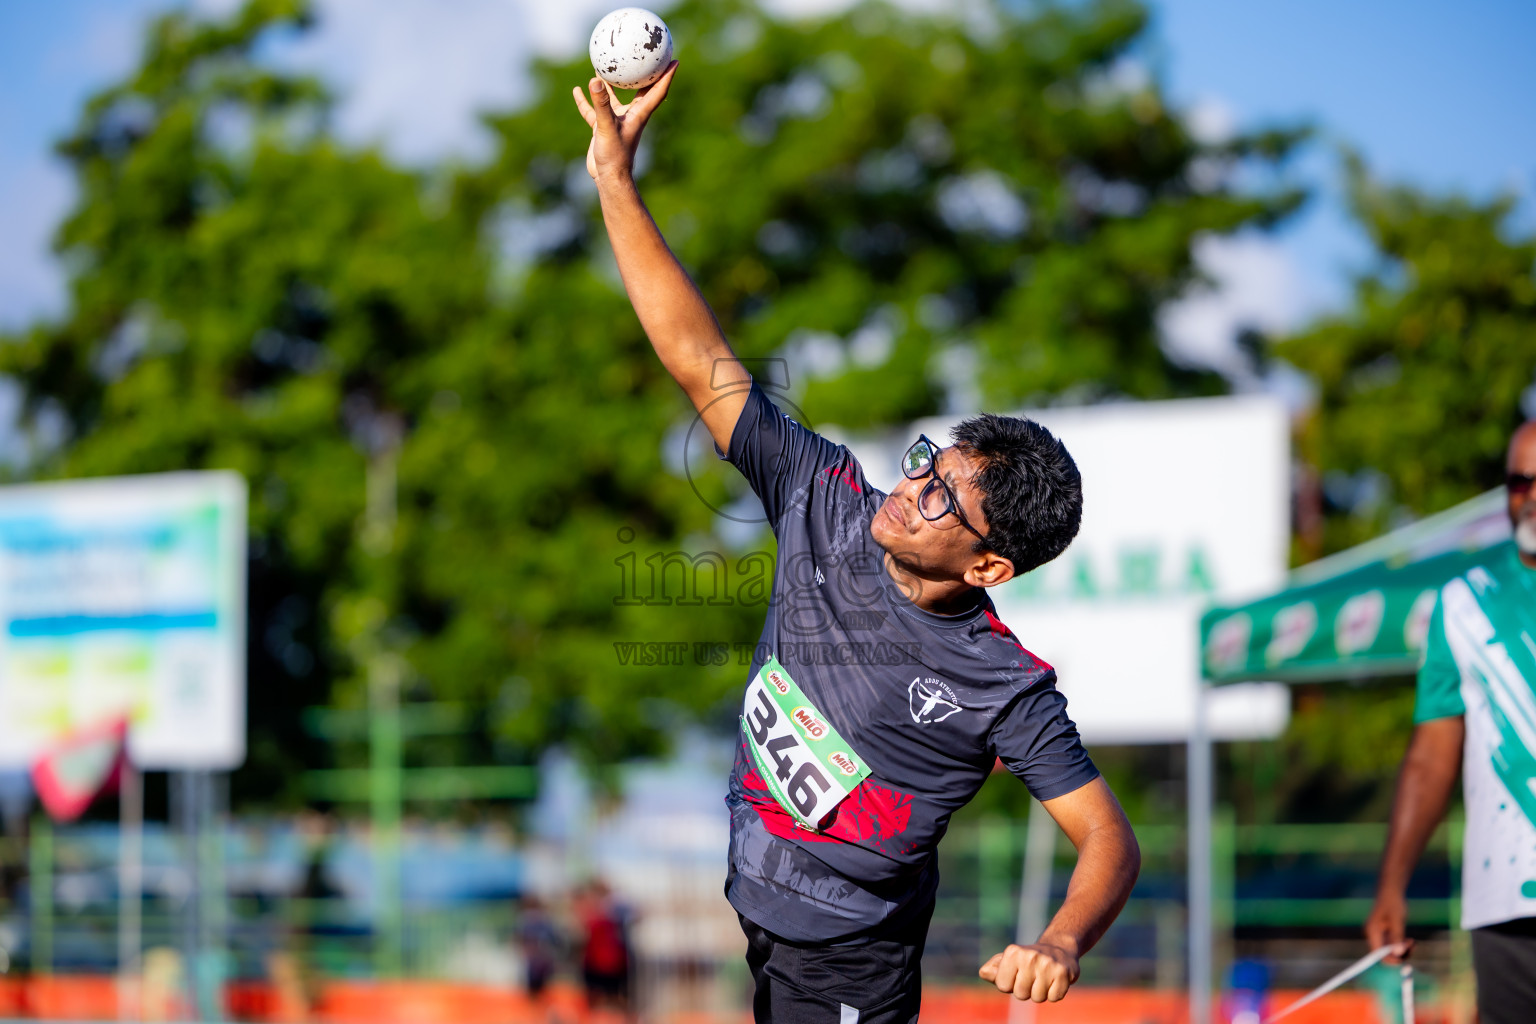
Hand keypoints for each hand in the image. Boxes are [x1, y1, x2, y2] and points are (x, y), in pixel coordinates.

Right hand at [571, 62, 677, 182]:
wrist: (608, 178)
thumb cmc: (614, 155)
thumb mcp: (607, 127)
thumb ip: (601, 104)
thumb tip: (596, 80)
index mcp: (639, 113)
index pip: (657, 90)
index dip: (666, 75)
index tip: (674, 59)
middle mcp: (630, 115)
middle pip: (640, 89)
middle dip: (643, 74)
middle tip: (645, 56)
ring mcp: (616, 121)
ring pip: (614, 97)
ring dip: (610, 84)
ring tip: (604, 67)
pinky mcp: (604, 128)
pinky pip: (595, 110)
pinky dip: (588, 101)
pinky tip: (578, 90)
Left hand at [978, 943, 1079, 1002]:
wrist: (1059, 949)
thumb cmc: (1028, 960)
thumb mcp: (1009, 960)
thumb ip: (994, 969)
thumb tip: (983, 973)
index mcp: (1013, 952)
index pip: (1003, 986)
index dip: (1010, 985)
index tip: (1017, 974)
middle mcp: (1030, 956)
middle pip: (1020, 994)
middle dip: (1026, 990)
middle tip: (1033, 977)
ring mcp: (1048, 964)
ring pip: (1038, 998)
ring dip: (1041, 992)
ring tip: (1044, 978)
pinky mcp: (1063, 973)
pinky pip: (1054, 998)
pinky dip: (1055, 993)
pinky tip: (1055, 980)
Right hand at [1364, 891, 1414, 964]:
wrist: (1391, 892)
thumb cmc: (1393, 903)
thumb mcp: (1396, 920)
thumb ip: (1397, 937)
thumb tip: (1398, 954)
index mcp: (1372, 933)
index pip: (1378, 955)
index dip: (1391, 960)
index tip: (1405, 957)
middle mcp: (1374, 936)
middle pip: (1385, 954)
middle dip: (1400, 954)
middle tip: (1412, 945)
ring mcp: (1379, 935)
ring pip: (1391, 951)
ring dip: (1403, 950)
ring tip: (1412, 942)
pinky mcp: (1385, 934)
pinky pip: (1393, 946)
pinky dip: (1402, 946)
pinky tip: (1410, 941)